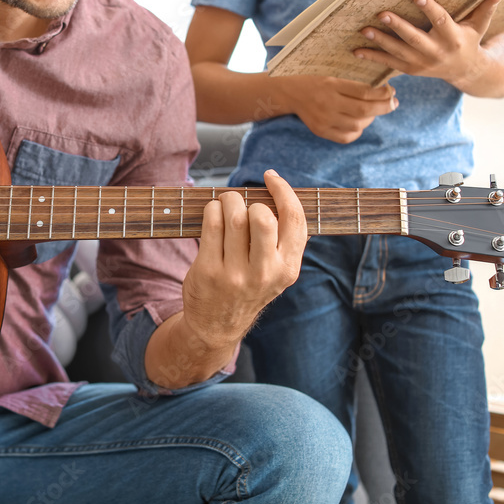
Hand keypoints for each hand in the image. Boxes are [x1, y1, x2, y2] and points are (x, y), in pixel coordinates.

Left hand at [181, 169, 306, 350]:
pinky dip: (211, 209)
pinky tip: (213, 213)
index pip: (295, 219)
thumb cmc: (248, 287)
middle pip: (263, 216)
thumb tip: (280, 193)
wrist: (217, 326)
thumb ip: (283, 240)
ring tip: (225, 204)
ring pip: (234, 216)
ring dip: (228, 200)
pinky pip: (211, 224)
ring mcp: (235, 274)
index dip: (284, 191)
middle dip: (250, 200)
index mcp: (288, 268)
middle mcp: (264, 273)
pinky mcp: (209, 271)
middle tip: (241, 203)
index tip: (271, 177)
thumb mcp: (276, 272)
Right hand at [275, 75, 397, 142]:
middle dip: (384, 107)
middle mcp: (327, 104)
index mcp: (331, 85)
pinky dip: (358, 130)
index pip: (364, 92)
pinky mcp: (321, 131)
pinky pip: (347, 137)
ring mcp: (323, 120)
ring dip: (371, 118)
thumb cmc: (315, 80)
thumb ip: (354, 83)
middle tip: (393, 104)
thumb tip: (383, 90)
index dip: (383, 93)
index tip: (391, 91)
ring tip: (374, 111)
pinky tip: (359, 122)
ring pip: (358, 125)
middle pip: (364, 110)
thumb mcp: (333, 75)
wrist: (290, 93)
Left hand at [353, 0, 503, 88]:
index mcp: (453, 39)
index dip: (430, 9)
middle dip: (398, 27)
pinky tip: (356, 50)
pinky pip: (388, 63)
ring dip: (379, 42)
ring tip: (364, 30)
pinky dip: (372, 57)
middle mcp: (436, 52)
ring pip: (398, 52)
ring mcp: (421, 63)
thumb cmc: (470, 40)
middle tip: (382, 14)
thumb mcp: (480, 26)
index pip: (441, 22)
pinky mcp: (410, 69)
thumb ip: (486, 9)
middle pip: (414, 39)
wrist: (465, 71)